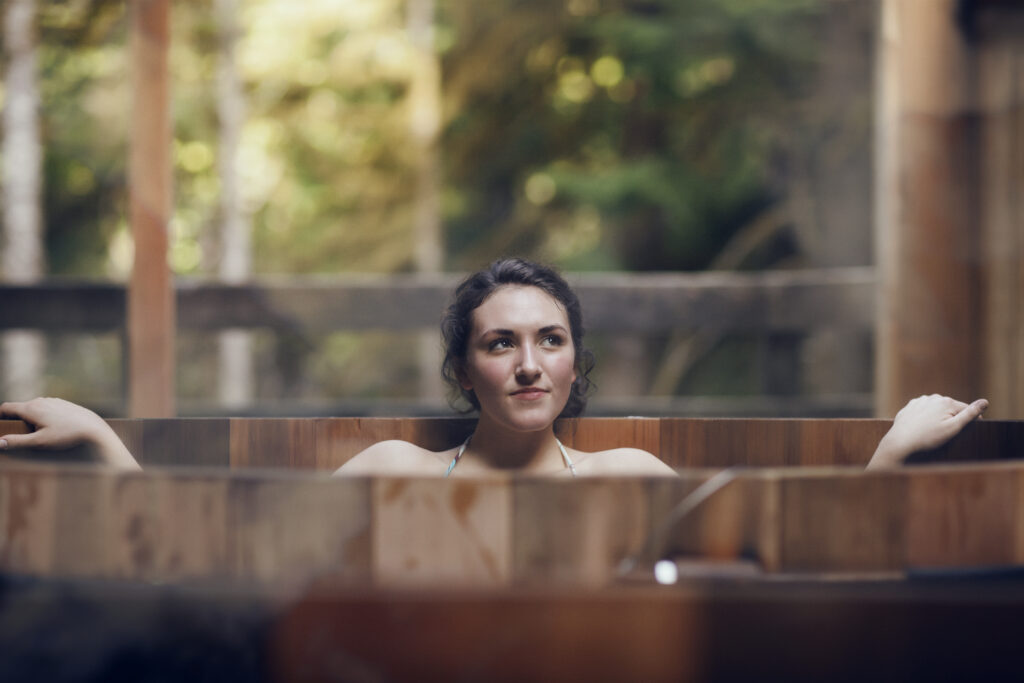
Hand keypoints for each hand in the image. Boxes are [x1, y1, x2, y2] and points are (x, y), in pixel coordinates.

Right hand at [0, 397, 139, 468]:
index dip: (0, 417)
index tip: (1, 427)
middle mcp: (41, 401)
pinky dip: (44, 417)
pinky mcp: (64, 404)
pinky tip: (52, 428)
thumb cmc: (67, 436)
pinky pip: (48, 409)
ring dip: (31, 419)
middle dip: (16, 420)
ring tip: (36, 434)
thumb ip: (17, 441)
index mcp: (31, 408)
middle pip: (20, 408)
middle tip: (18, 435)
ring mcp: (54, 401)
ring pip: (35, 408)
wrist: (94, 429)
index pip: (6, 408)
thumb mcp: (39, 442)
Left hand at [867, 394, 987, 469]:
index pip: (966, 409)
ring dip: (939, 417)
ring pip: (936, 409)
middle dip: (953, 418)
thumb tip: (985, 402)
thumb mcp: (953, 428)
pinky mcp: (909, 407)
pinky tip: (923, 428)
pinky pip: (923, 412)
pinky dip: (926, 418)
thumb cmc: (928, 437)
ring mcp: (919, 401)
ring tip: (935, 432)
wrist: (901, 442)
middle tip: (948, 434)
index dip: (971, 420)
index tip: (970, 430)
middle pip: (950, 408)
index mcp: (946, 402)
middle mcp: (933, 398)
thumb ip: (969, 414)